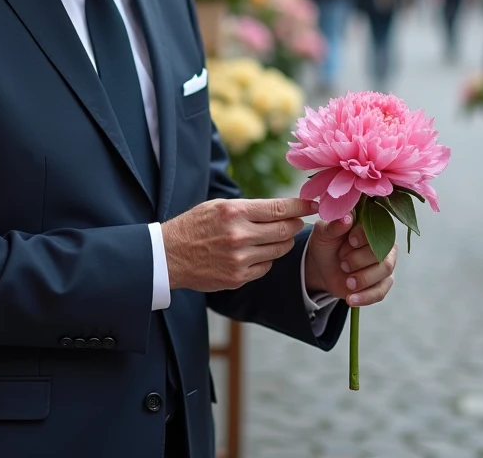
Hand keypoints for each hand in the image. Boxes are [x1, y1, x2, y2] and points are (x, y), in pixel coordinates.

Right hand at [163, 198, 316, 292]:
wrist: (168, 255)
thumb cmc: (194, 226)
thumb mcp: (218, 206)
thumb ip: (249, 208)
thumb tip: (281, 208)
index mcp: (235, 212)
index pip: (279, 208)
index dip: (301, 206)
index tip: (314, 204)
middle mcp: (239, 235)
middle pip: (285, 230)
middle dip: (295, 224)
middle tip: (296, 221)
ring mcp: (239, 259)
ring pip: (279, 249)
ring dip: (282, 242)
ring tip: (274, 236)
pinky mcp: (238, 278)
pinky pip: (266, 266)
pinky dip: (266, 259)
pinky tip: (255, 253)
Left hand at [303, 213, 396, 307]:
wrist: (322, 266)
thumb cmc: (326, 243)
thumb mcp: (324, 233)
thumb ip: (334, 225)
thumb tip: (347, 218)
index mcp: (371, 226)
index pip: (377, 228)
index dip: (364, 236)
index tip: (349, 241)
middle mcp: (383, 244)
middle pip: (381, 252)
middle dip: (359, 260)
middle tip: (342, 263)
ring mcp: (384, 264)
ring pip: (384, 270)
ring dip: (363, 278)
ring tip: (346, 282)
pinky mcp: (381, 283)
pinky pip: (380, 292)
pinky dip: (365, 297)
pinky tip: (351, 299)